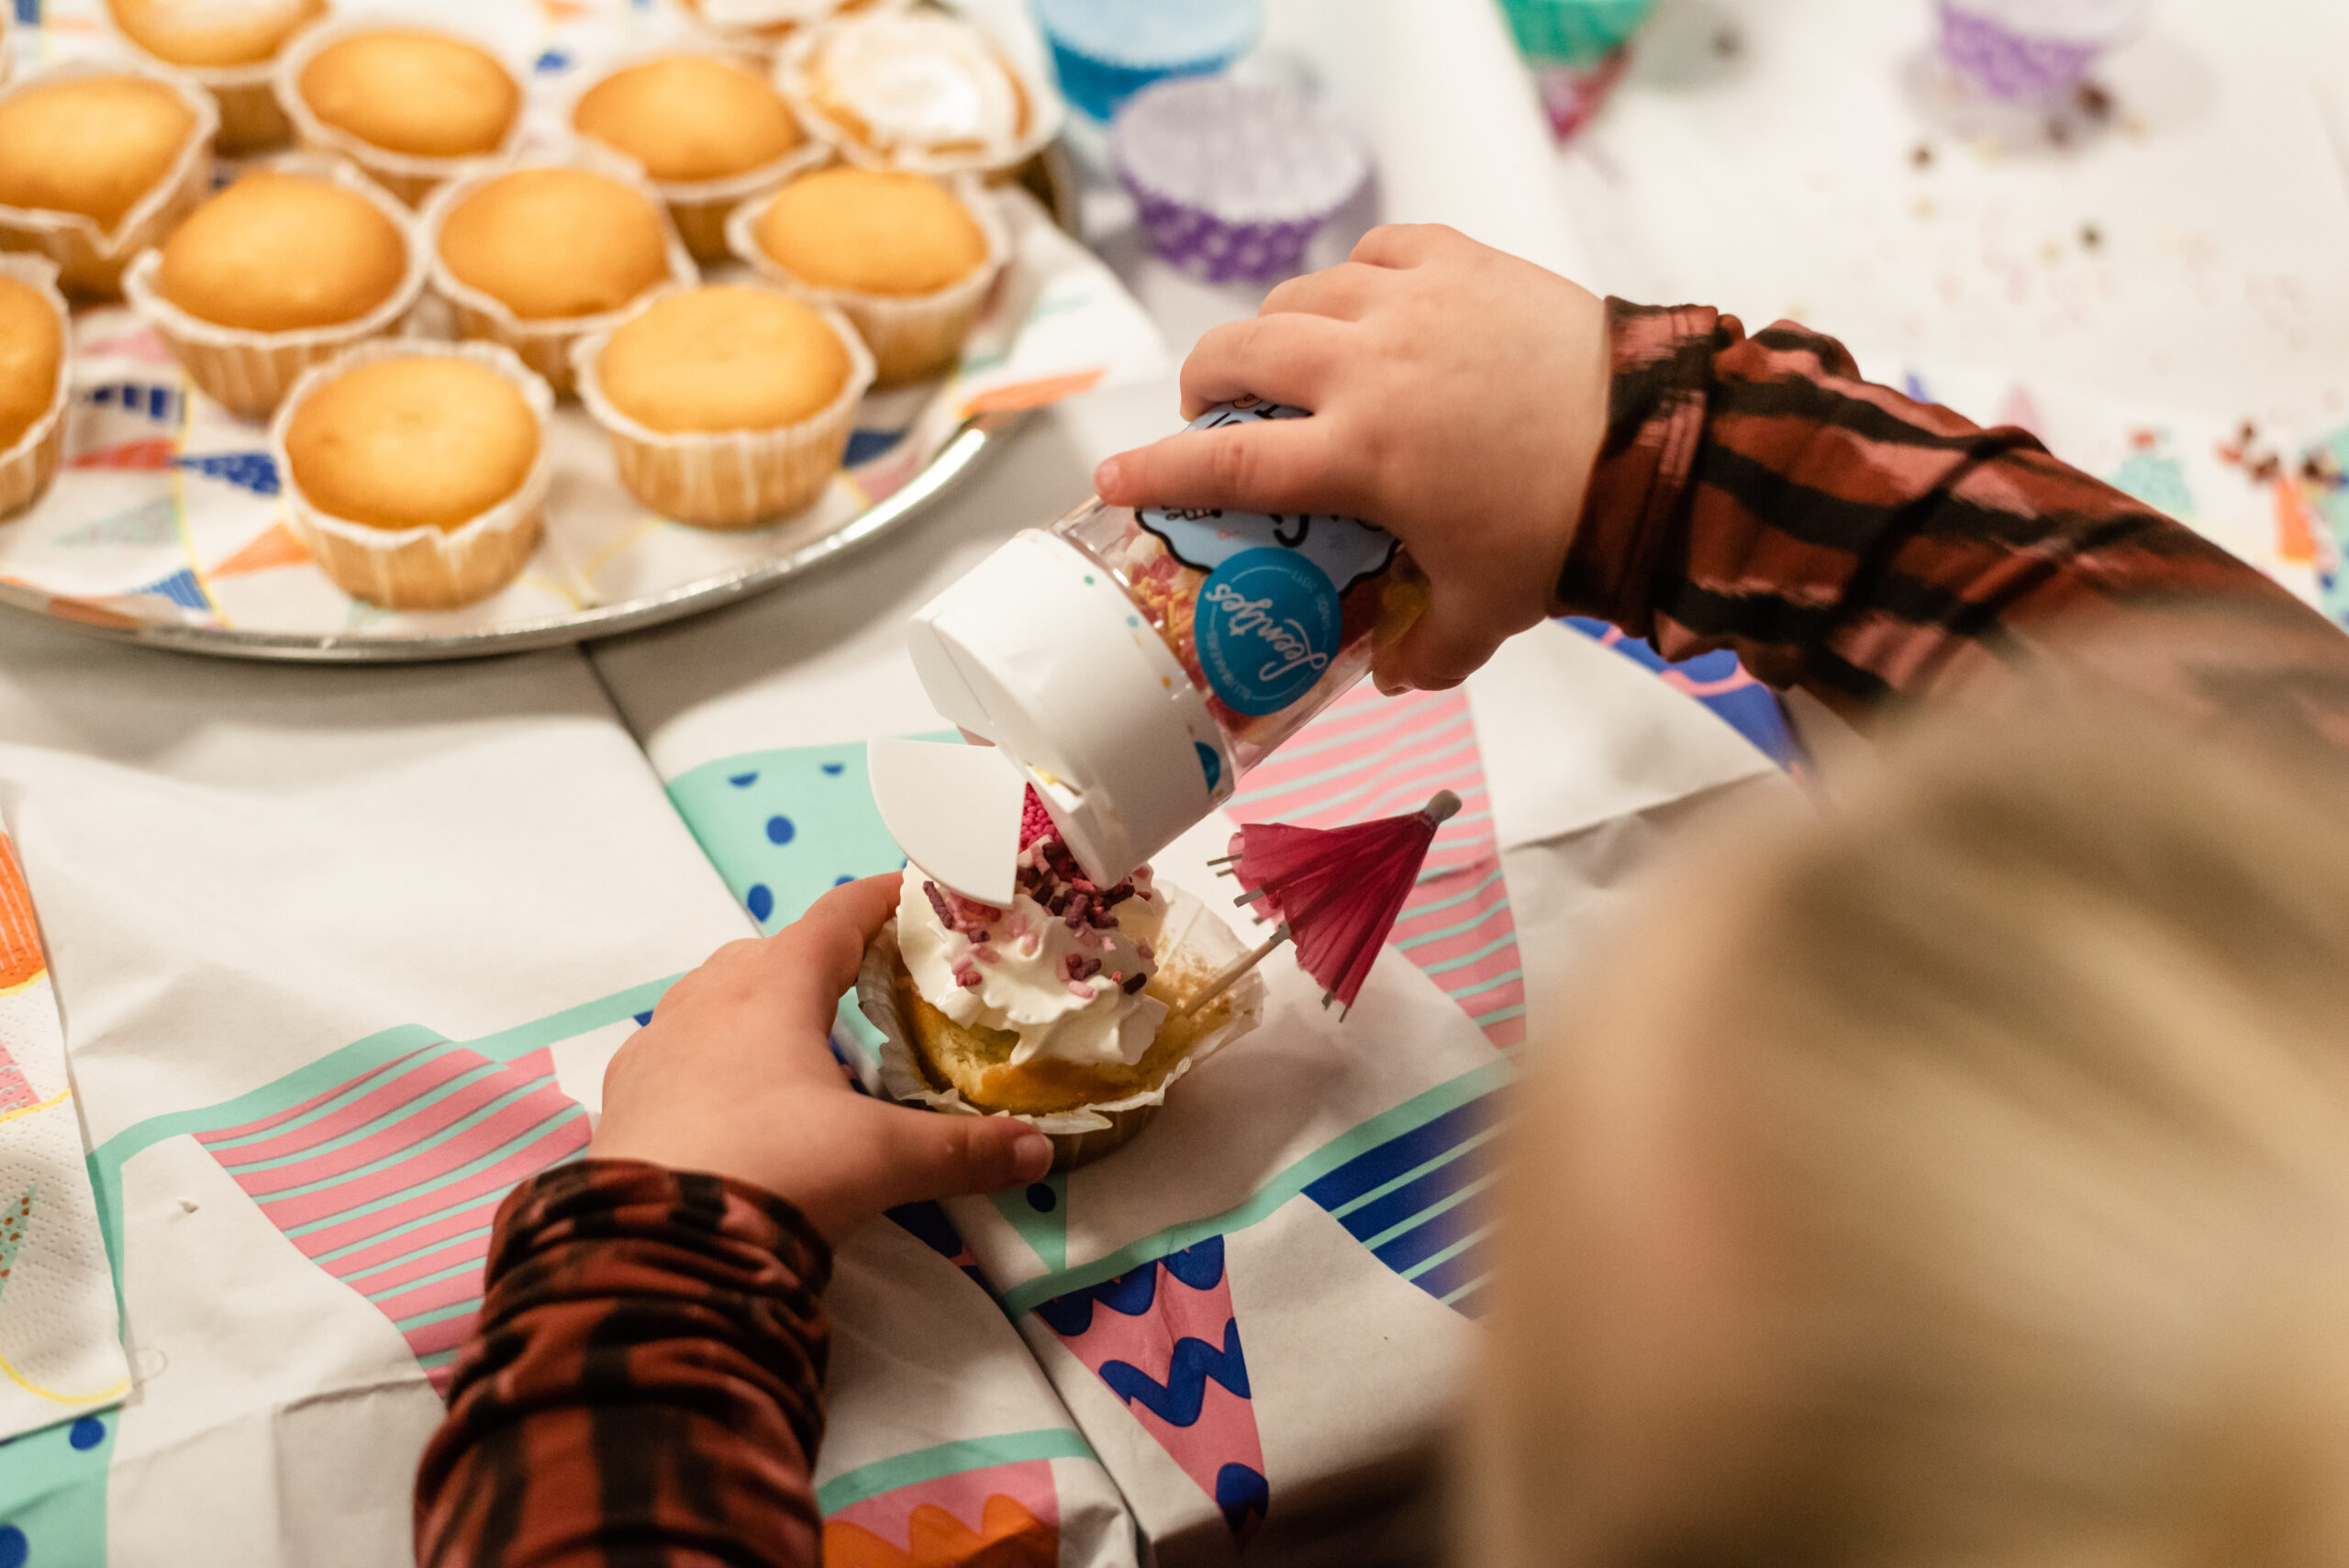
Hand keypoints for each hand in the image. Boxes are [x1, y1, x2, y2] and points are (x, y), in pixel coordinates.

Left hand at [590, 875, 1051, 1242]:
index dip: (878, 900)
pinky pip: (676, 1050)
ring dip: (758, 1005)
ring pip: (714, 997)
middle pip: (772, 952)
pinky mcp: (625, 1094)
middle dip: (819, 958)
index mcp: (774, 986)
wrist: (655, 1244)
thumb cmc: (776, 1169)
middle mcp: (708, 998)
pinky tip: (730, 1094)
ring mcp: (657, 1044)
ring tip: (800, 1038)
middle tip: (866, 980)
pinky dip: (711, 1056)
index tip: (910, 892)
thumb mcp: (883, 1160)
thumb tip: (1035, 1151)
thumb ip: (963, 1151)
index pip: (836, 916)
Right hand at [1093, 224, 1611, 692]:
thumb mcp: (1488, 611)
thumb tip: (1397, 675)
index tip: (1113, 481)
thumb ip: (1429, 650)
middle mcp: (1367, 368)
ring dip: (1276, 325)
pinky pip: (1379, 250)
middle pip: (1240, 352)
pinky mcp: (1461, 262)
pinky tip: (1366, 302)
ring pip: (1301, 292)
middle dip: (1205, 381)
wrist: (1658, 443)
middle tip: (1211, 409)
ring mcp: (1412, 305)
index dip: (1156, 472)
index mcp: (1359, 455)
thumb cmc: (1565, 527)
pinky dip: (1356, 274)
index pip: (1228, 463)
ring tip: (1289, 357)